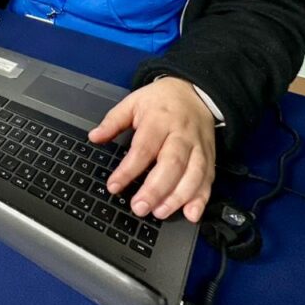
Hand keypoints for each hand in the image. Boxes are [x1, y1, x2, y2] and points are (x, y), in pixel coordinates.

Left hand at [89, 77, 215, 223]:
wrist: (194, 91)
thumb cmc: (161, 100)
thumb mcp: (133, 102)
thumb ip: (113, 121)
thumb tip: (94, 137)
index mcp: (159, 120)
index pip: (143, 148)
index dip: (128, 170)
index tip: (114, 186)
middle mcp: (181, 135)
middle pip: (171, 164)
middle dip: (155, 190)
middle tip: (139, 207)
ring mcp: (198, 147)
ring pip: (193, 174)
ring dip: (177, 197)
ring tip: (159, 212)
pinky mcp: (210, 157)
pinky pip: (208, 179)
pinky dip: (202, 198)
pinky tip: (191, 214)